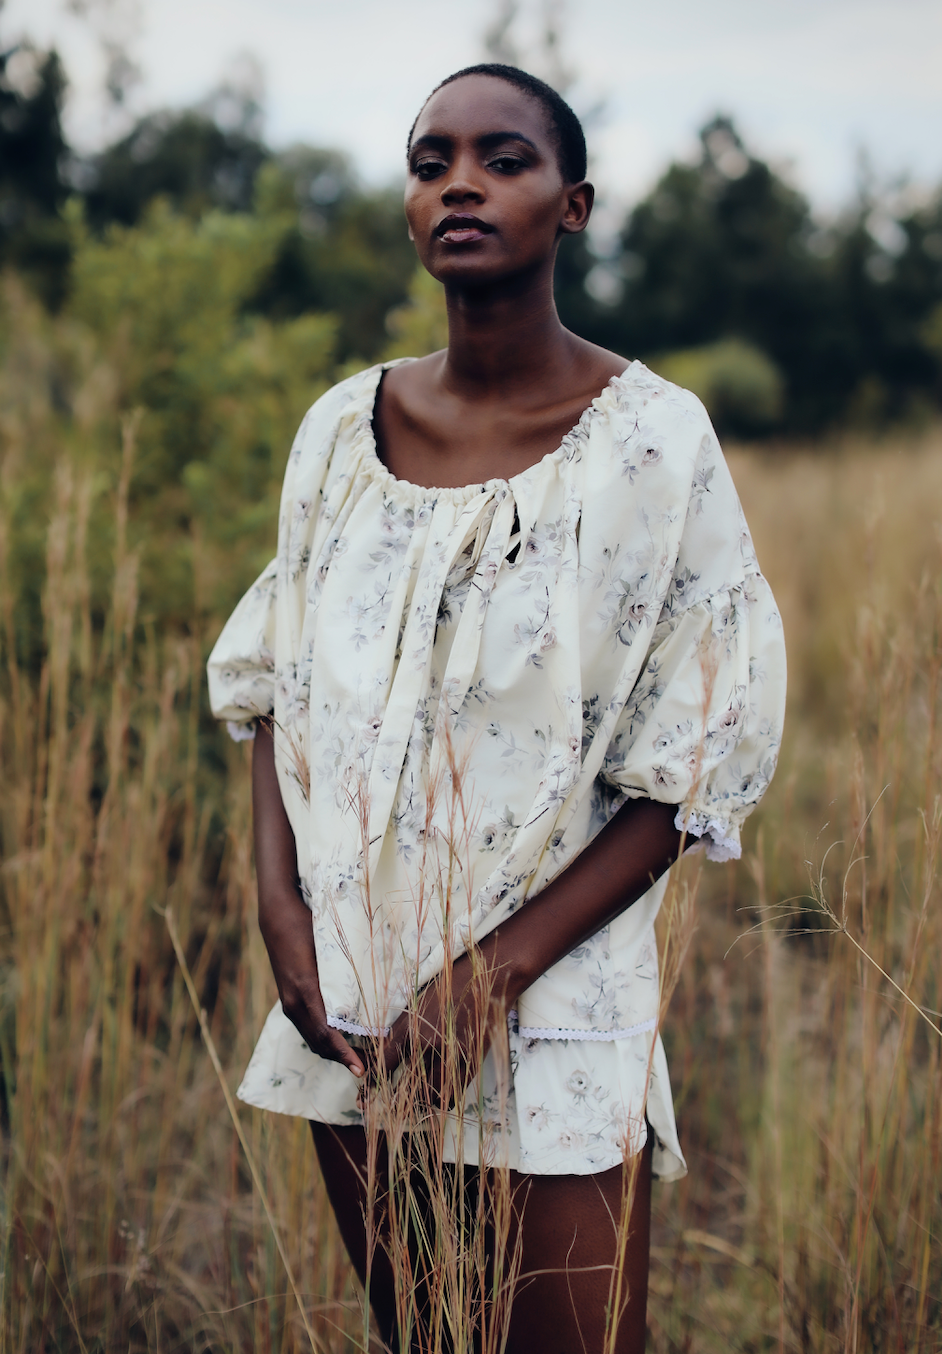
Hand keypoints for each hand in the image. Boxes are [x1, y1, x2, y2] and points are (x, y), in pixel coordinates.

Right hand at [252, 719, 362, 1077]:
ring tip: (360, 1066)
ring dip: (328, 1036)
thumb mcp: (320, 843)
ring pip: (299, 1004)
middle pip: (301, 1009)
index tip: (358, 1057)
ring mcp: (281, 945)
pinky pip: (302, 990)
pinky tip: (344, 1034)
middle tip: (365, 1076)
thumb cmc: (304, 819)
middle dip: (332, 1045)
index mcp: (284, 922)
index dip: (332, 1028)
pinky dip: (322, 1017)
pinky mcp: (290, 945)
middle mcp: (280, 937)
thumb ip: (342, 867)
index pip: (307, 992)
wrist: (274, 805)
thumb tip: (368, 891)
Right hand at [260, 886, 365, 1077]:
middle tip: (370, 1067)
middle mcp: (294, 1004)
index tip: (362, 1069)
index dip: (345, 1054)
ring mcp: (289, 1004)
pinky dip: (324, 1040)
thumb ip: (345, 973)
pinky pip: (308, 1028)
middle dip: (343, 1059)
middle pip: (320, 1043)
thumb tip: (373, 994)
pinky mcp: (289, 1001)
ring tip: (360, 1057)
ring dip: (334, 1052)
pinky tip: (342, 1040)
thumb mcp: (329, 949)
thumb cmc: (307, 927)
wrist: (277, 917)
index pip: (327, 1033)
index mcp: (305, 992)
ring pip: (313, 1039)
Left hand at [368, 947, 509, 1109]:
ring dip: (423, 1098)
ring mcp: (448, 1053)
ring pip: (429, 1093)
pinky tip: (441, 1092)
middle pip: (405, 1083)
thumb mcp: (418, 1004)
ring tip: (422, 1097)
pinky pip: (451, 1093)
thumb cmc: (449, 988)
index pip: (385, 1062)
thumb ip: (402, 1031)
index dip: (373, 1082)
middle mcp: (426, 1042)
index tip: (366, 1096)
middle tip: (393, 1102)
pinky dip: (443, 1097)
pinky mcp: (469, 1061)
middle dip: (396, 1097)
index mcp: (409, 1027)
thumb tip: (384, 1055)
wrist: (484, 980)